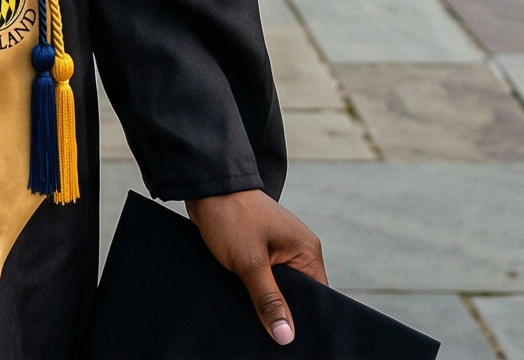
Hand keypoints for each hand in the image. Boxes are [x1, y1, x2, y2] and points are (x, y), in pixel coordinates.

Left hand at [187, 189, 324, 346]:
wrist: (206, 187)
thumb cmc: (231, 216)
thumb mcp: (249, 263)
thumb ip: (269, 300)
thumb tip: (286, 335)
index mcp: (307, 249)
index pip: (317, 295)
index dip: (304, 317)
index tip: (289, 336)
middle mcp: (298, 248)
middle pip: (297, 293)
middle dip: (282, 309)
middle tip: (268, 326)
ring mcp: (279, 247)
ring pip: (278, 285)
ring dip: (266, 296)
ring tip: (254, 307)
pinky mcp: (261, 247)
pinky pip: (264, 275)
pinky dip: (255, 285)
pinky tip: (245, 293)